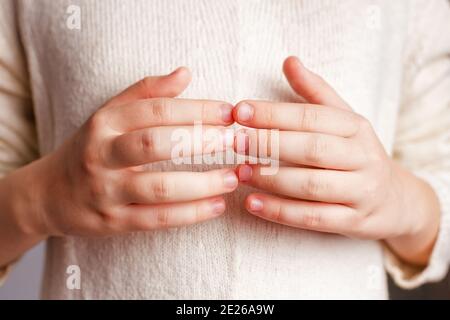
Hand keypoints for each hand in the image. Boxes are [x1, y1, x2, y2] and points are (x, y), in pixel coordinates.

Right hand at [22, 67, 237, 236]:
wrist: (50, 195)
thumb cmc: (91, 148)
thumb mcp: (110, 114)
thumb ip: (146, 92)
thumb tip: (185, 73)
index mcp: (105, 123)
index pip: (155, 110)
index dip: (195, 109)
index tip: (229, 112)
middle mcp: (102, 155)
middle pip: (155, 144)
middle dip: (201, 141)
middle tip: (237, 141)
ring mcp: (107, 191)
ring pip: (159, 187)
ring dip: (202, 183)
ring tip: (235, 177)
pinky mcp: (114, 222)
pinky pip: (157, 219)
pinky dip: (191, 214)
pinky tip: (217, 205)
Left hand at [233, 57, 439, 265]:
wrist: (394, 200)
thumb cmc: (357, 154)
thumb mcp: (344, 120)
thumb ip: (315, 92)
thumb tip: (289, 60)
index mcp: (356, 127)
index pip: (311, 117)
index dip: (274, 114)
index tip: (239, 111)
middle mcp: (362, 157)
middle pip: (312, 149)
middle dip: (270, 144)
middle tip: (235, 142)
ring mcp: (361, 192)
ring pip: (312, 185)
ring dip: (272, 179)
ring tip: (239, 173)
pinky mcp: (354, 221)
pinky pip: (313, 218)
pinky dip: (280, 212)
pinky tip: (252, 203)